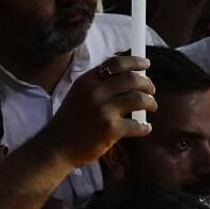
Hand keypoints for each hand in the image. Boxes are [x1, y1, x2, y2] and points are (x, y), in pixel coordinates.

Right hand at [37, 56, 155, 168]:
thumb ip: (97, 83)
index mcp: (87, 81)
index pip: (116, 64)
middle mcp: (95, 92)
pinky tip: (146, 128)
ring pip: (139, 99)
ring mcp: (103, 110)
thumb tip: (126, 75)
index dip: (135, 62)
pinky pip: (137, 125)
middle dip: (147, 84)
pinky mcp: (110, 129)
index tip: (146, 64)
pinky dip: (145, 127)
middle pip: (132, 79)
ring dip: (151, 102)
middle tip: (152, 90)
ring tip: (152, 107)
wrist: (57, 146)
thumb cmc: (71, 121)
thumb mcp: (78, 94)